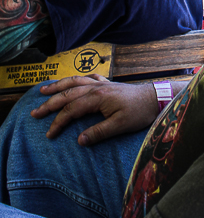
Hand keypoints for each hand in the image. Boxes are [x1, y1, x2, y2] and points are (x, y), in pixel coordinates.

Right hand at [31, 75, 158, 145]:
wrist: (155, 98)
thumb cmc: (139, 112)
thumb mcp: (120, 126)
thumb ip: (98, 132)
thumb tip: (79, 140)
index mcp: (97, 98)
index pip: (71, 110)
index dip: (58, 122)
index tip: (49, 134)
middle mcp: (96, 87)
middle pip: (67, 94)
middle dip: (49, 103)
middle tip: (35, 113)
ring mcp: (102, 84)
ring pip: (74, 82)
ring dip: (58, 86)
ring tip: (43, 90)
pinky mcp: (108, 84)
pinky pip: (87, 77)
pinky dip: (76, 79)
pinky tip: (73, 81)